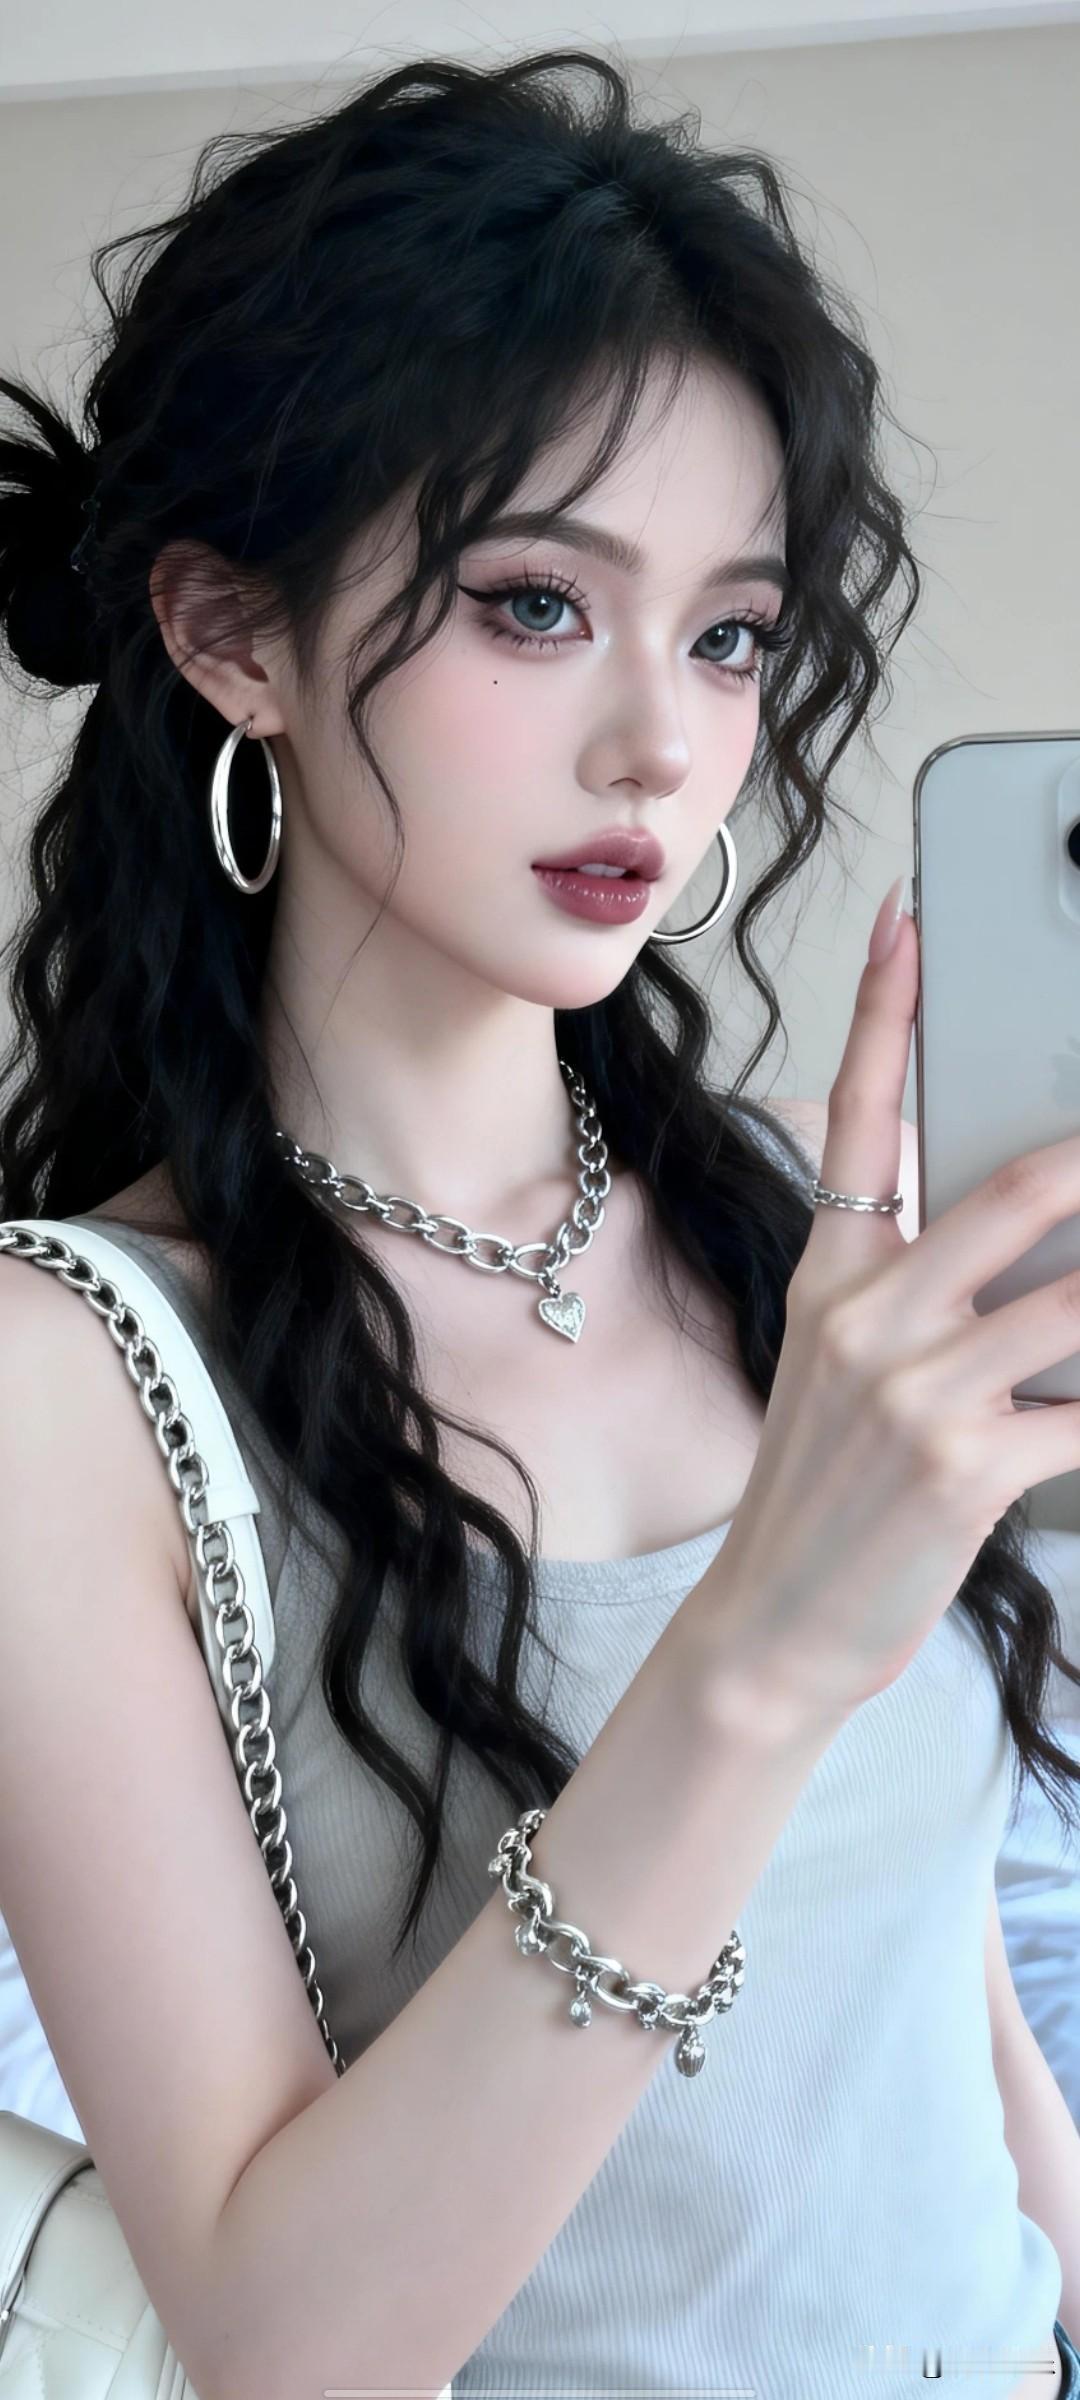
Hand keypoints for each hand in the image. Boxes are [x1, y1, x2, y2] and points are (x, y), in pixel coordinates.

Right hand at [705, 884, 1079, 1723]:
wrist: (772, 1625)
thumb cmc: (822, 1493)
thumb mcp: (836, 1367)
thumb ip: (907, 1284)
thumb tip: (1021, 1226)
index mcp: (831, 1275)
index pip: (857, 1113)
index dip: (883, 1009)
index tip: (907, 921)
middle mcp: (866, 1316)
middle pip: (1015, 1188)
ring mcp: (913, 1389)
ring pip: (1079, 1296)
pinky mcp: (964, 1465)